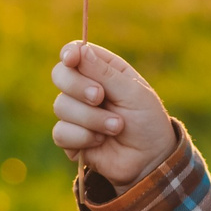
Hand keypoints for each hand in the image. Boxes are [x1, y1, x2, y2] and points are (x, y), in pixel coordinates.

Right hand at [50, 41, 172, 186]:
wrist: (150, 160)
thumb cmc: (147, 122)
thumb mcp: (133, 93)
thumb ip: (105, 73)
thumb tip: (79, 50)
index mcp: (104, 70)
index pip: (76, 52)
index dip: (70, 54)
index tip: (71, 59)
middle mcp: (86, 88)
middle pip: (60, 75)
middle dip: (78, 87)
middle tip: (100, 97)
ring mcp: (76, 113)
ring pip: (61, 106)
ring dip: (91, 118)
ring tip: (116, 127)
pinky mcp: (71, 138)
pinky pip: (61, 132)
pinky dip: (83, 137)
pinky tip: (101, 141)